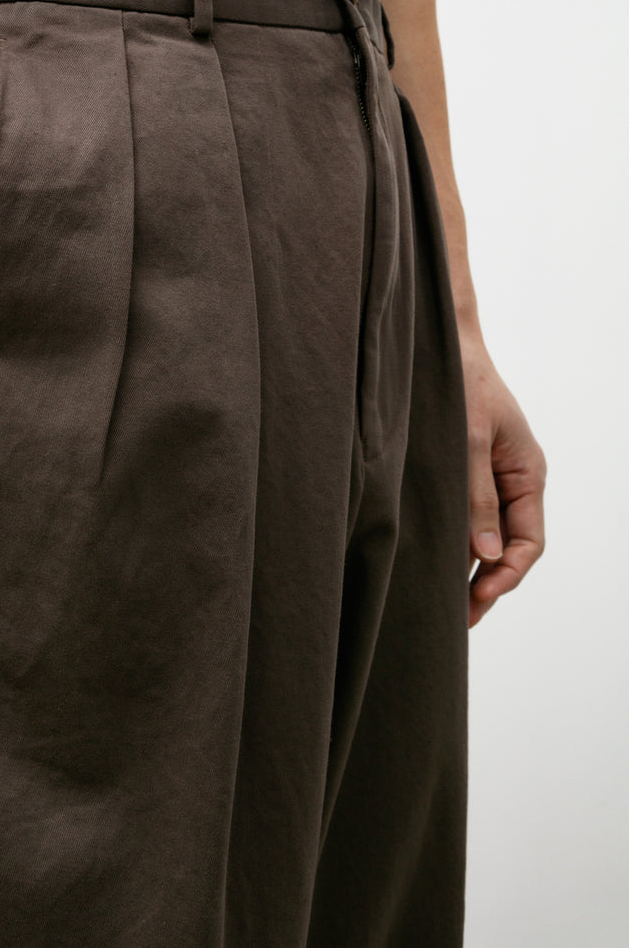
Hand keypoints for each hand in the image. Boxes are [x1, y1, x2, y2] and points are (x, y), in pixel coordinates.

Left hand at [458, 330, 547, 627]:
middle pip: (510, 547)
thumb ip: (477, 498)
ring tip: (444, 604)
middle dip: (488, 583)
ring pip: (488, 536)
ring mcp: (490, 478)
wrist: (442, 345)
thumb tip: (486, 555)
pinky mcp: (466, 473)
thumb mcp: (467, 441)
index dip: (507, 576)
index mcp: (528, 473)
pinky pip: (469, 518)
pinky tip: (434, 563)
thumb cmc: (461, 383)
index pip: (529, 542)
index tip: (477, 598)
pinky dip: (456, 543)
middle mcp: (514, 480)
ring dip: (469, 569)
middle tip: (459, 620)